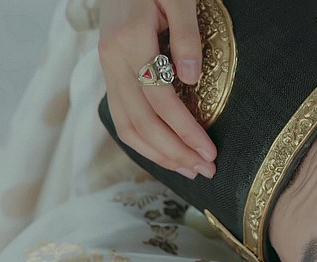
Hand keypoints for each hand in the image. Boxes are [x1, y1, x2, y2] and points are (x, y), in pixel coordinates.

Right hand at [98, 0, 217, 179]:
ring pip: (126, 125)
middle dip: (175, 152)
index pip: (161, 100)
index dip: (186, 130)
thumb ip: (186, 35)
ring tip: (188, 170)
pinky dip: (142, 142)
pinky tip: (164, 154)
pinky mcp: (109, 74)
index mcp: (130, 42)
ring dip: (158, 154)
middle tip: (206, 171)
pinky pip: (121, 117)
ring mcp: (107, 69)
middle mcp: (112, 60)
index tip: (209, 152)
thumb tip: (191, 77)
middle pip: (142, 121)